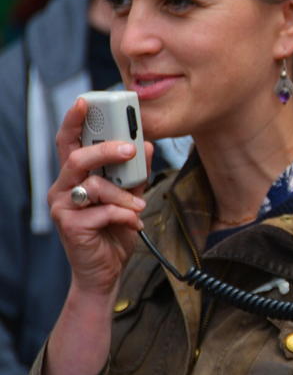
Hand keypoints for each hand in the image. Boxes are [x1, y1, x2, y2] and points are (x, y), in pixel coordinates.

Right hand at [48, 97, 153, 297]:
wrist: (106, 272)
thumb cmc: (114, 232)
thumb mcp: (130, 198)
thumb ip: (136, 174)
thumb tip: (147, 145)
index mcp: (75, 177)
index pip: (69, 142)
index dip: (74, 120)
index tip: (87, 101)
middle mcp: (63, 189)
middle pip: (78, 158)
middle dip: (107, 150)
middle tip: (131, 150)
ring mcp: (63, 208)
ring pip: (93, 186)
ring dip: (124, 195)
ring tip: (138, 207)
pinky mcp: (70, 227)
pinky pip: (102, 212)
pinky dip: (124, 215)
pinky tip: (133, 223)